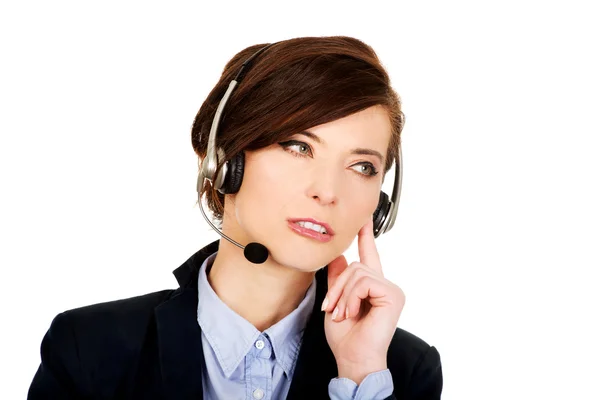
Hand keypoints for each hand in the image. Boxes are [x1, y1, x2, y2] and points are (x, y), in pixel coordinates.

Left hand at [322, 219, 405, 384]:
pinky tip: (353, 313)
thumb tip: (338, 256)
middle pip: (355, 265)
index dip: (365, 235)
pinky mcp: (392, 295)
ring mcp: (391, 290)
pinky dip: (352, 298)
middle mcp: (385, 285)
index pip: (369, 255)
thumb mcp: (336, 301)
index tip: (364, 218)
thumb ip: (338, 279)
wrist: (353, 357)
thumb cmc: (346, 336)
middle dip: (338, 287)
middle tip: (333, 309)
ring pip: (358, 273)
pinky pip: (364, 283)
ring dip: (343, 295)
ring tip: (343, 314)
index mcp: (372, 286)